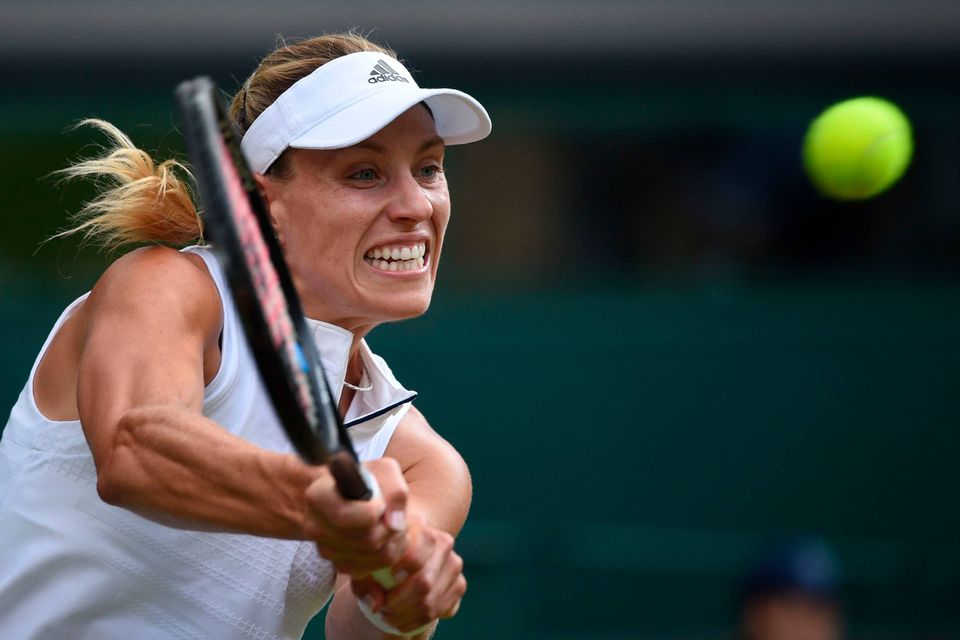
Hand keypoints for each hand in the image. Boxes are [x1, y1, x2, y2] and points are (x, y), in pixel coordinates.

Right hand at [303, 458, 408, 573]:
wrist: (348, 496)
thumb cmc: (365, 480)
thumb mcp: (383, 470)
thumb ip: (395, 490)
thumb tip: (395, 524)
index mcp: (318, 496)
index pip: (348, 516)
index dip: (375, 511)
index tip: (380, 502)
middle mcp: (315, 526)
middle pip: (369, 539)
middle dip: (391, 528)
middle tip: (391, 514)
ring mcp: (325, 549)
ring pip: (375, 556)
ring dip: (393, 542)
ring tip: (389, 524)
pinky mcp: (338, 565)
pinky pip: (372, 568)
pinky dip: (385, 555)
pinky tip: (383, 539)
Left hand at [351, 517, 466, 632]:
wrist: (403, 555)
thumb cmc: (381, 558)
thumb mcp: (367, 564)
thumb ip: (366, 582)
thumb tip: (376, 604)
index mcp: (420, 528)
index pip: (416, 555)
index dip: (400, 575)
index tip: (383, 587)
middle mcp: (444, 543)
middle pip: (424, 582)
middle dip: (399, 604)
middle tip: (382, 609)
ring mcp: (454, 564)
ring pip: (432, 601)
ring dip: (406, 617)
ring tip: (388, 617)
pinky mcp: (459, 584)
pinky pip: (442, 611)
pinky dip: (419, 622)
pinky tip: (402, 621)